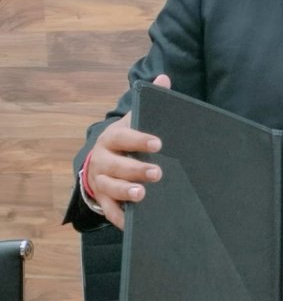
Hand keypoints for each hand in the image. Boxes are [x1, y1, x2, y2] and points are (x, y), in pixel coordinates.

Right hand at [85, 74, 170, 228]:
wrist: (99, 161)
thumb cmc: (125, 140)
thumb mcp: (134, 120)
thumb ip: (149, 101)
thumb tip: (164, 78)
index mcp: (112, 138)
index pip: (124, 137)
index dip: (140, 139)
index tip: (159, 142)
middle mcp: (102, 160)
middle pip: (117, 165)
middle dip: (136, 169)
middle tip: (157, 172)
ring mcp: (100, 181)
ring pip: (110, 188)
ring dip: (126, 191)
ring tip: (142, 194)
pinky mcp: (102, 199)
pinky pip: (108, 211)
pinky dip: (120, 218)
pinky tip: (133, 222)